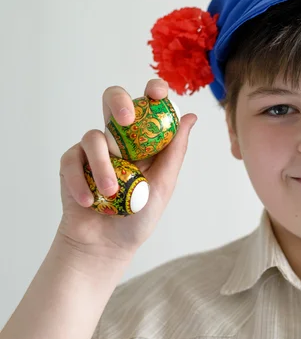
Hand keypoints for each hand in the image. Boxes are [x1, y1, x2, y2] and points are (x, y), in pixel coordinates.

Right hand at [57, 79, 196, 259]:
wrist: (106, 246)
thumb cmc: (139, 216)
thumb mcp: (164, 184)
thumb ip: (175, 151)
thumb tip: (191, 116)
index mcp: (145, 141)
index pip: (148, 106)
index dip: (153, 91)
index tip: (156, 93)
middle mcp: (119, 139)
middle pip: (113, 100)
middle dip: (119, 102)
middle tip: (125, 120)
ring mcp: (94, 150)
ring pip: (94, 135)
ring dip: (103, 165)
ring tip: (111, 193)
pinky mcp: (72, 164)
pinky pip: (72, 158)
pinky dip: (80, 180)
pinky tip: (88, 201)